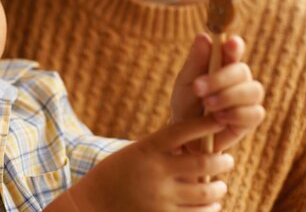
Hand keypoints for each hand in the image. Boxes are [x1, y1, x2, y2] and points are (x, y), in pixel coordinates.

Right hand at [66, 117, 233, 211]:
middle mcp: (156, 171)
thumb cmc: (117, 174)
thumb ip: (162, 149)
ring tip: (221, 186)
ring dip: (219, 189)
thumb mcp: (135, 153)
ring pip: (206, 193)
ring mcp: (160, 197)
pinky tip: (212, 205)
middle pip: (203, 163)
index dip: (205, 123)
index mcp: (147, 149)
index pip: (182, 130)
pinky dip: (210, 209)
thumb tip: (195, 141)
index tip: (222, 119)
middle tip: (228, 160)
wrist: (93, 203)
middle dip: (222, 162)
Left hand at [170, 34, 264, 151]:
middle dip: (220, 79)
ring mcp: (247, 98)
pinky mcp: (250, 118)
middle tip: (198, 88)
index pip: (233, 49)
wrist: (185, 134)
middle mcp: (238, 79)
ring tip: (207, 105)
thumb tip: (203, 36)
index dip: (234, 45)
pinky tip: (219, 119)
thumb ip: (196, 61)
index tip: (229, 43)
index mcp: (222, 64)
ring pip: (252, 91)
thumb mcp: (186, 81)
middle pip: (242, 70)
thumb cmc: (185, 102)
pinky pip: (254, 113)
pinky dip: (236, 114)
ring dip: (228, 97)